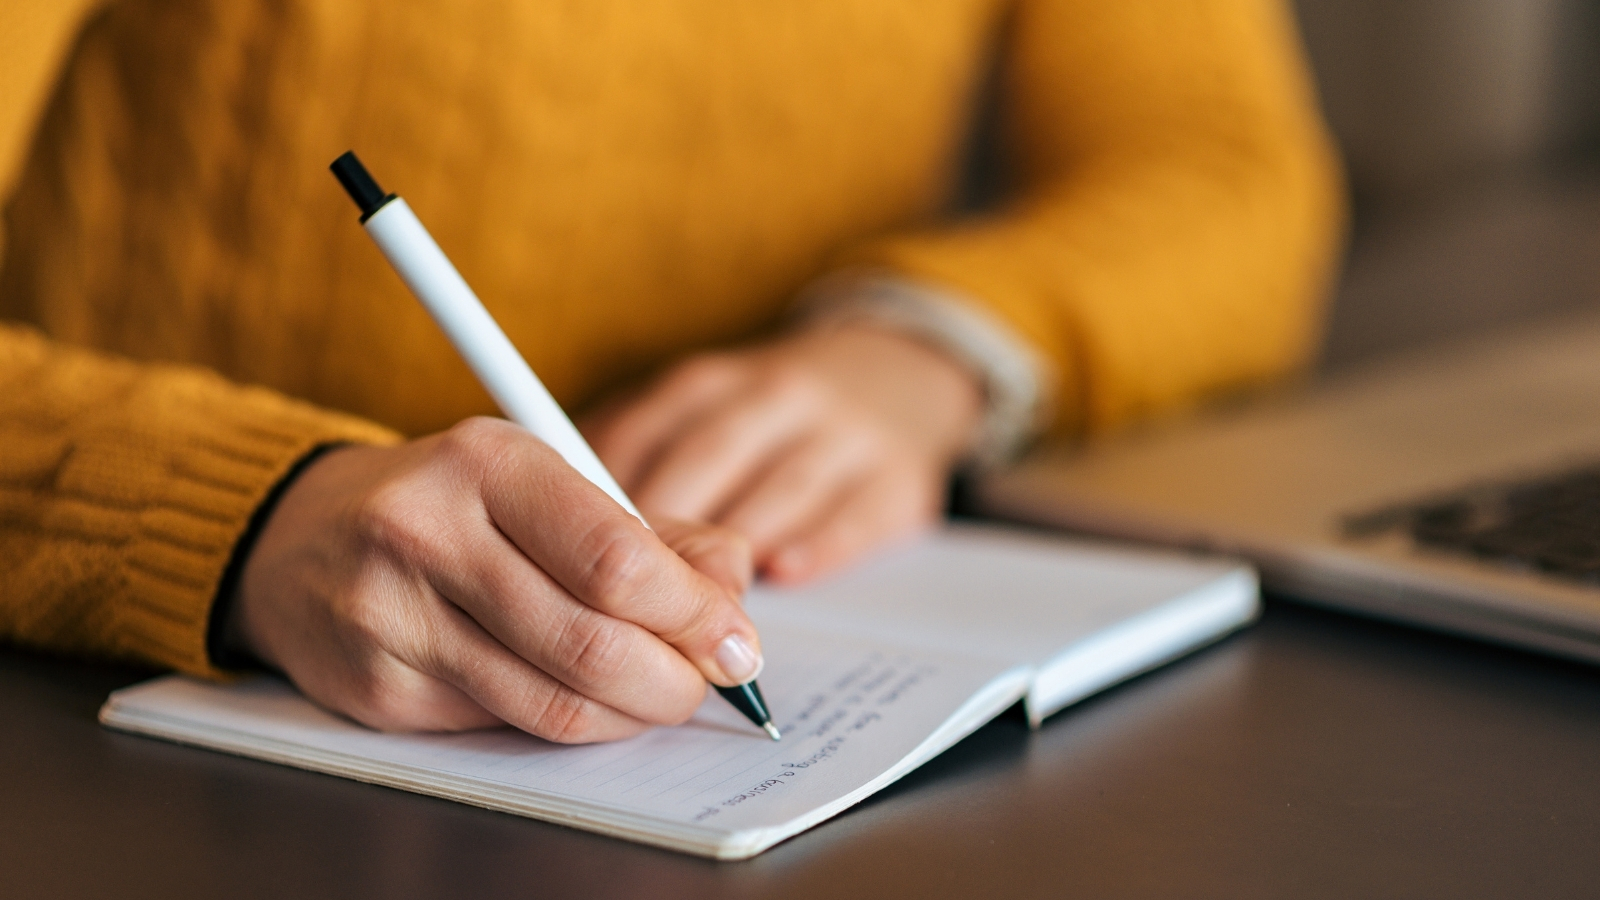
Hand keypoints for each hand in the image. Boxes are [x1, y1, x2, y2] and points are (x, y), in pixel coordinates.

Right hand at [229, 417, 760, 742]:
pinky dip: (568, 722)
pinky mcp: (377, 688)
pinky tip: (584, 697)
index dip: (694, 613)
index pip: (616, 558)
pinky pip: (505, 726)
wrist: (300, 537)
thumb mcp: (548, 483)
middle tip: (706, 681)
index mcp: (488, 462)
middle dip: (674, 678)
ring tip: (657, 695)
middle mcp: (429, 532)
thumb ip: (652, 531)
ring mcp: (393, 616)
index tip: (735, 638)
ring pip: (552, 701)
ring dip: (630, 713)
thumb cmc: (452, 504)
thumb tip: (732, 589)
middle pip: (592, 640)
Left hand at [582, 325, 983, 583]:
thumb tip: (547, 529)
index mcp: (707, 384)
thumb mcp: (698, 415)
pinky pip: (855, 513)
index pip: (641, 435)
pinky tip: (783, 572)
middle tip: (626, 600)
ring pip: (778, 487)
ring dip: (734, 548)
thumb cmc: (765, 419)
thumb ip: (632, 461)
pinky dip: (817, 544)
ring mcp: (842, 434)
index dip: (602, 499)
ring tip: (695, 608)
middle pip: (706, 461)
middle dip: (664, 534)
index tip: (568, 555)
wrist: (896, 375)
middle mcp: (774, 396)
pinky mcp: (898, 477)